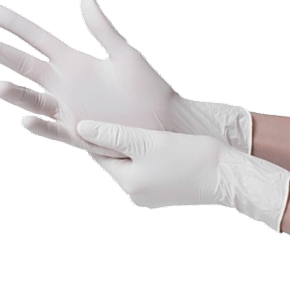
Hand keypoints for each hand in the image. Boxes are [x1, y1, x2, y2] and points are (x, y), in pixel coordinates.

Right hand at [0, 0, 250, 155]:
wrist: (164, 124)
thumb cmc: (149, 88)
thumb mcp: (126, 54)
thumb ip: (103, 30)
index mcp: (74, 61)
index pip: (36, 38)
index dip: (12, 23)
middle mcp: (65, 84)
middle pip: (24, 65)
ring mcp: (68, 110)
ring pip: (32, 100)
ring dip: (14, 94)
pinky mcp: (77, 134)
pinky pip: (53, 131)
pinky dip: (40, 127)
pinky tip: (27, 120)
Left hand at [78, 120, 289, 231]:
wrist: (229, 175)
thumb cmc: (189, 156)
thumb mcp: (146, 141)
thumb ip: (112, 135)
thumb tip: (81, 130)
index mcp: (128, 184)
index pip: (101, 157)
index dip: (98, 136)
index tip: (97, 116)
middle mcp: (135, 194)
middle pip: (115, 161)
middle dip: (116, 141)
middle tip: (120, 117)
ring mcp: (151, 195)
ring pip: (132, 164)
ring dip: (132, 148)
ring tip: (138, 127)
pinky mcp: (164, 192)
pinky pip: (146, 170)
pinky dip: (146, 156)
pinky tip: (153, 141)